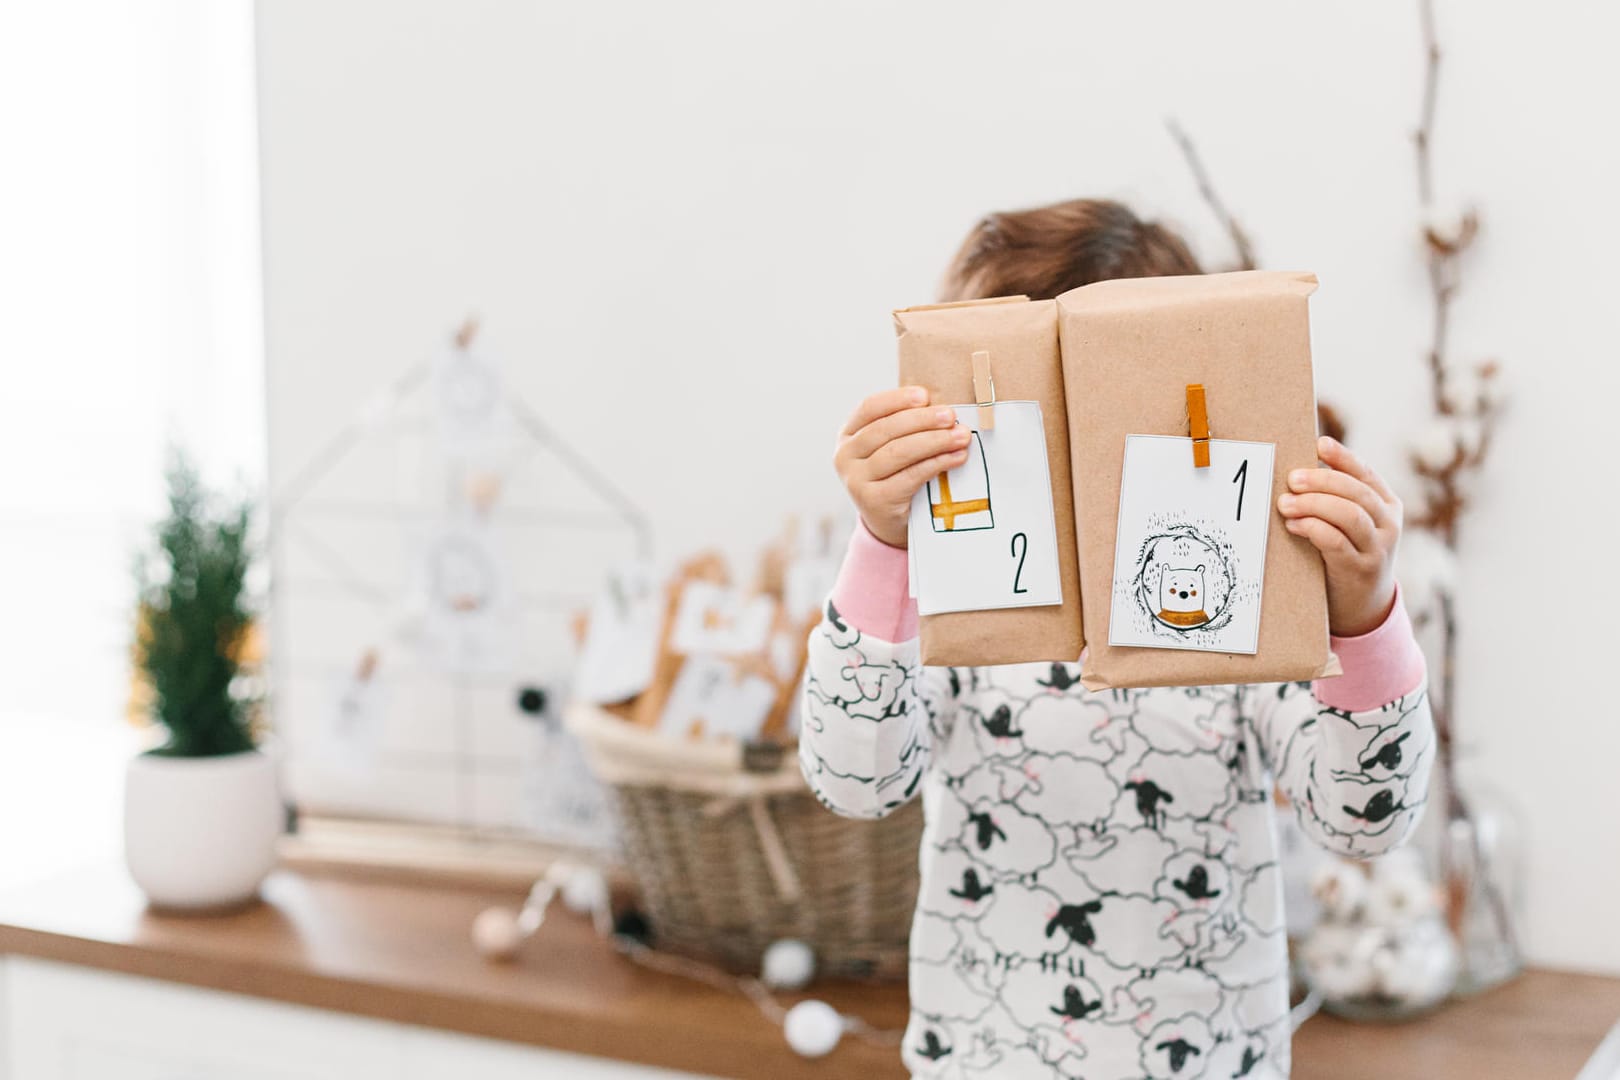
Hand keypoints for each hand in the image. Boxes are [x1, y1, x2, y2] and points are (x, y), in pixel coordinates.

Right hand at [834, 386, 971, 547]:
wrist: (890, 523)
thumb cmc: (896, 476)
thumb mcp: (891, 448)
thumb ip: (906, 428)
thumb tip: (942, 407)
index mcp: (847, 435)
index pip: (869, 408)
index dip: (897, 399)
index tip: (925, 395)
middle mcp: (845, 457)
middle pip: (886, 429)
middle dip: (922, 420)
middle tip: (951, 416)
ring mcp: (856, 480)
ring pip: (898, 452)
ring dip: (934, 441)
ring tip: (961, 436)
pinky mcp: (874, 501)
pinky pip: (910, 476)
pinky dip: (937, 463)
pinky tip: (956, 457)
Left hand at [1277, 436, 1401, 636]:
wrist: (1364, 606)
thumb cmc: (1348, 555)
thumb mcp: (1352, 526)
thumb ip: (1337, 501)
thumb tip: (1298, 471)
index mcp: (1387, 505)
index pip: (1366, 474)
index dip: (1343, 458)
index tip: (1318, 444)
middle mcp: (1389, 524)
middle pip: (1356, 492)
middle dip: (1321, 482)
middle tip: (1291, 479)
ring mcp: (1377, 548)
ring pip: (1349, 515)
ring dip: (1314, 504)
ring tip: (1285, 503)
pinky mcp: (1359, 570)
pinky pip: (1336, 542)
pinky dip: (1313, 528)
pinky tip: (1294, 524)